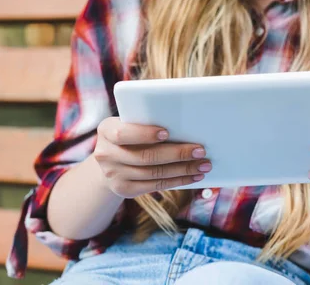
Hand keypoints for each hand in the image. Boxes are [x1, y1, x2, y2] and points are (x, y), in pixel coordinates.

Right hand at [93, 117, 210, 197]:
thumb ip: (148, 119)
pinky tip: (193, 176)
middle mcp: (105, 154)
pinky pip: (155, 186)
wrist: (111, 159)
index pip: (123, 134)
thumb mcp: (131, 122)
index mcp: (106, 130)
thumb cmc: (131, 132)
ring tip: (203, 165)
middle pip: (145, 156)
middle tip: (200, 150)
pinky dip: (178, 181)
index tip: (167, 132)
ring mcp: (113, 175)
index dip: (145, 134)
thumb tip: (186, 120)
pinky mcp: (124, 190)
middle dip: (176, 154)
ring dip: (183, 169)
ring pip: (154, 173)